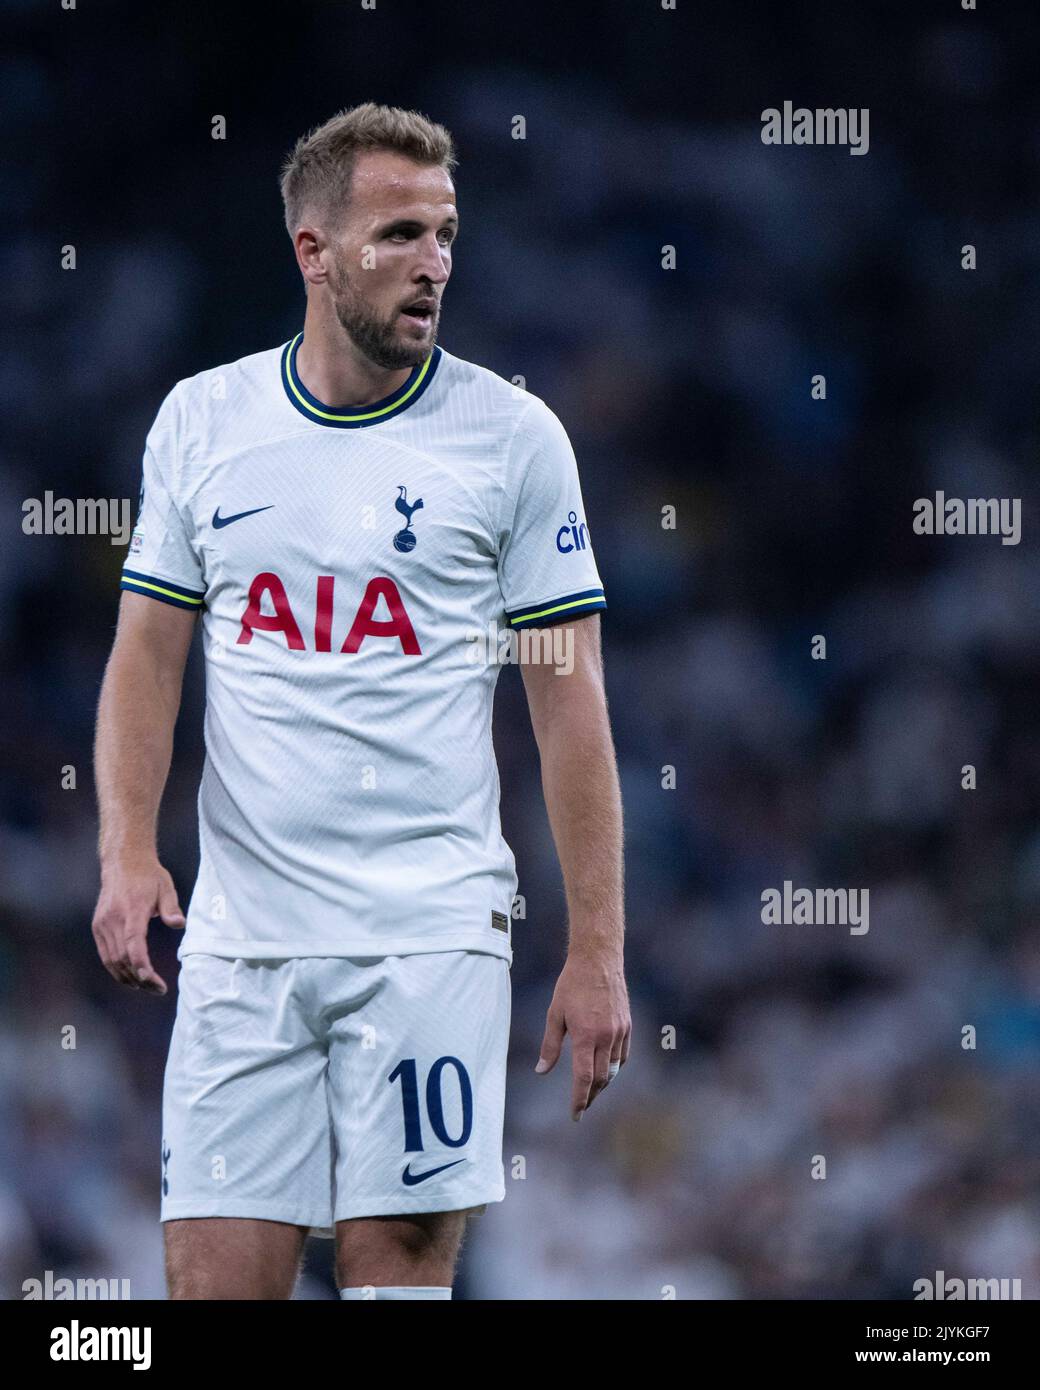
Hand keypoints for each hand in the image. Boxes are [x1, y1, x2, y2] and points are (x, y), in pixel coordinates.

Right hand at [91, 857, 184, 994]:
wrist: (123, 862)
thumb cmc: (148, 876)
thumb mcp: (166, 887)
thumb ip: (171, 908)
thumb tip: (179, 924)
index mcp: (131, 910)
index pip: (133, 943)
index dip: (141, 965)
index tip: (152, 980)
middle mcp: (113, 919)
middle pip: (123, 958)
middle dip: (140, 978)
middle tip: (158, 989)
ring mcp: (102, 924)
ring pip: (112, 960)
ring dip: (128, 978)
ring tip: (147, 987)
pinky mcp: (98, 926)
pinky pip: (105, 955)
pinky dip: (116, 970)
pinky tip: (131, 978)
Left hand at [535, 952, 630, 1119]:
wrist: (598, 960)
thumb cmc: (572, 985)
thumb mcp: (555, 1014)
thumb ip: (549, 1045)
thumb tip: (541, 1071)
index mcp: (586, 1036)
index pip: (584, 1078)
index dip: (579, 1099)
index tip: (575, 1115)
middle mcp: (606, 1037)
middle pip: (601, 1078)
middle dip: (590, 1096)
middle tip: (581, 1107)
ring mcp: (619, 1031)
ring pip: (614, 1069)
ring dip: (603, 1083)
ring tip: (591, 1091)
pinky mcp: (627, 1025)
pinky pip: (623, 1055)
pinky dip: (615, 1067)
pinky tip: (606, 1070)